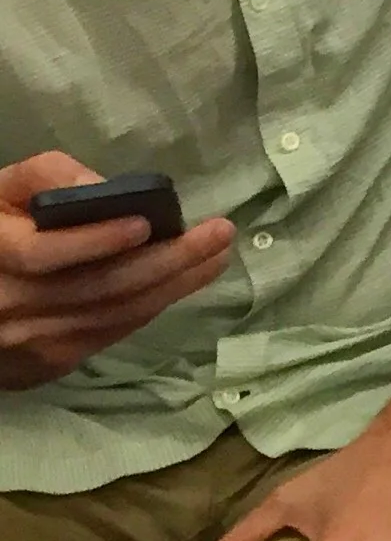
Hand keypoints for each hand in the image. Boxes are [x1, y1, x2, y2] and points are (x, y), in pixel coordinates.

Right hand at [0, 153, 233, 390]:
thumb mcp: (6, 189)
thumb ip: (48, 176)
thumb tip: (103, 185)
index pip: (41, 254)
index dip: (93, 241)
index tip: (145, 224)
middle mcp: (9, 305)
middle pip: (95, 289)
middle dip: (166, 262)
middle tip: (219, 234)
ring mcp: (29, 341)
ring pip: (112, 315)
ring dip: (173, 287)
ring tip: (217, 255)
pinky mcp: (48, 364)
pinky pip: (110, 333)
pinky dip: (151, 306)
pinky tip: (184, 282)